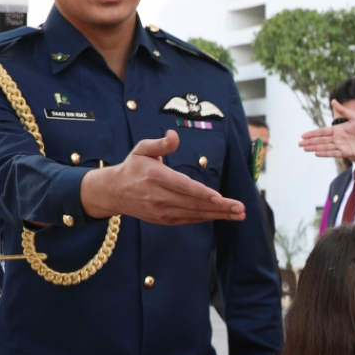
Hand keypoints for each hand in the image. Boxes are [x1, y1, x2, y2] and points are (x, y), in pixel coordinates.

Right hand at [80, 131, 244, 223]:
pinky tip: (222, 216)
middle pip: (194, 203)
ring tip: (238, 214)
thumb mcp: (142, 150)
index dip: (203, 193)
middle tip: (240, 208)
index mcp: (156, 177)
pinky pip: (189, 219)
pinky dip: (206, 218)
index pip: (184, 187)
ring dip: (219, 215)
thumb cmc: (133, 167)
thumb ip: (161, 144)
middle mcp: (159, 196)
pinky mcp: (164, 219)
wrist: (113, 191)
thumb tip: (174, 135)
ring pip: (194, 214)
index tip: (220, 197)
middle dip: (220, 207)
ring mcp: (162, 210)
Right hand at [298, 100, 354, 159]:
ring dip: (315, 148)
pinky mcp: (347, 152)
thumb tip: (333, 100)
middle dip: (310, 142)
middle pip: (321, 140)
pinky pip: (333, 153)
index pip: (323, 132)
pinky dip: (325, 153)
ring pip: (325, 147)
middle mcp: (338, 138)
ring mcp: (342, 146)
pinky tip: (316, 153)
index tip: (303, 135)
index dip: (313, 133)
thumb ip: (343, 111)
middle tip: (299, 144)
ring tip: (305, 149)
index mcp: (339, 130)